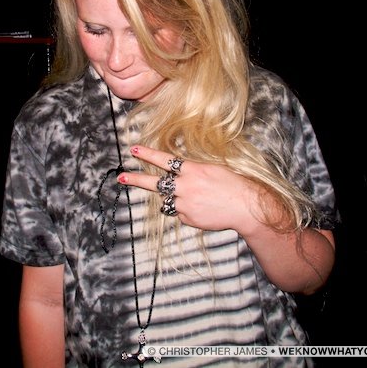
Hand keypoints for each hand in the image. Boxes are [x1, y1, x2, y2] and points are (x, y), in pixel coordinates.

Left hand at [118, 145, 260, 232]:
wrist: (245, 207)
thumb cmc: (232, 184)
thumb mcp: (212, 169)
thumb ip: (192, 171)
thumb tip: (178, 175)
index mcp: (192, 170)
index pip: (164, 160)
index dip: (148, 154)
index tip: (134, 149)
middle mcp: (185, 186)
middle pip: (155, 183)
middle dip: (136, 180)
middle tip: (121, 177)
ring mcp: (184, 203)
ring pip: (169, 200)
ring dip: (175, 198)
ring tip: (196, 197)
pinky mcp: (187, 218)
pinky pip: (180, 213)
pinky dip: (187, 210)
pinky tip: (204, 208)